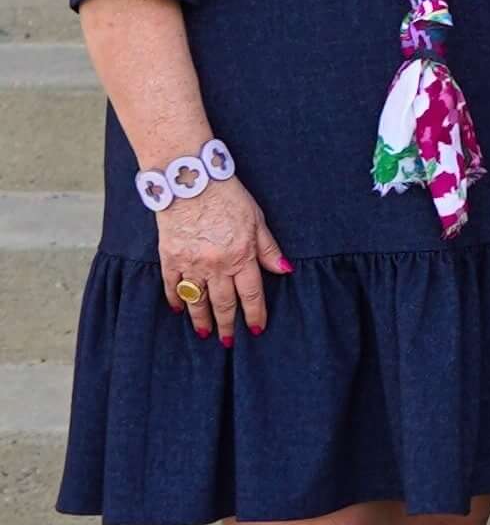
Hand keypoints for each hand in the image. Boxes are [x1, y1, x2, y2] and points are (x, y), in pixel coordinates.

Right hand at [156, 178, 285, 345]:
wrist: (190, 181)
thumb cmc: (228, 197)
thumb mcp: (257, 220)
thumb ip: (269, 249)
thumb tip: (284, 270)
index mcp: (242, 256)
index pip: (252, 294)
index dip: (255, 314)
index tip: (256, 329)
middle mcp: (217, 265)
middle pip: (224, 303)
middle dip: (227, 324)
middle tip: (228, 342)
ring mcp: (191, 263)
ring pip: (197, 299)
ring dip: (201, 318)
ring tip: (204, 333)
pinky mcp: (169, 257)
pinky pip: (172, 285)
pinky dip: (175, 299)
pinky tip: (179, 309)